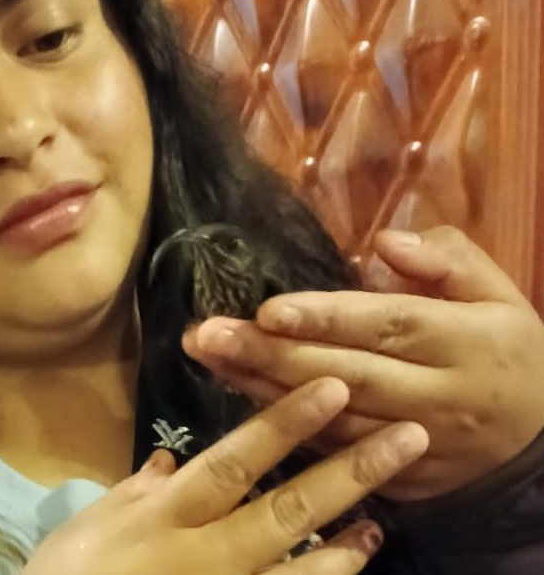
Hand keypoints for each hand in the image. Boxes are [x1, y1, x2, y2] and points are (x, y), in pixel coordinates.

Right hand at [23, 378, 428, 574]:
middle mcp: (206, 554)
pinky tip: (350, 571)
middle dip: (347, 473)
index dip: (286, 424)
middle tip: (405, 439)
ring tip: (383, 519)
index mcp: (168, 515)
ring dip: (346, 545)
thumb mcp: (91, 523)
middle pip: (285, 510)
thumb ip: (136, 490)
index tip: (331, 388)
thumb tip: (171, 461)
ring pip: (298, 571)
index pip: (237, 461)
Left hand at [182, 226, 543, 500]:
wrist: (539, 445)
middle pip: (345, 374)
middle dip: (270, 355)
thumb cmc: (507, 351)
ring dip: (261, 389)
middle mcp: (436, 395)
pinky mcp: (398, 476)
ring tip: (207, 357)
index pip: (388, 327)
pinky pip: (334, 450)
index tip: (267, 310)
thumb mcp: (499, 294)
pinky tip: (238, 393)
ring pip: (330, 418)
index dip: (327, 319)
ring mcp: (414, 443)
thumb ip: (447, 260)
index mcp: (464, 342)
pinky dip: (283, 424)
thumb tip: (385, 241)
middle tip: (207, 333)